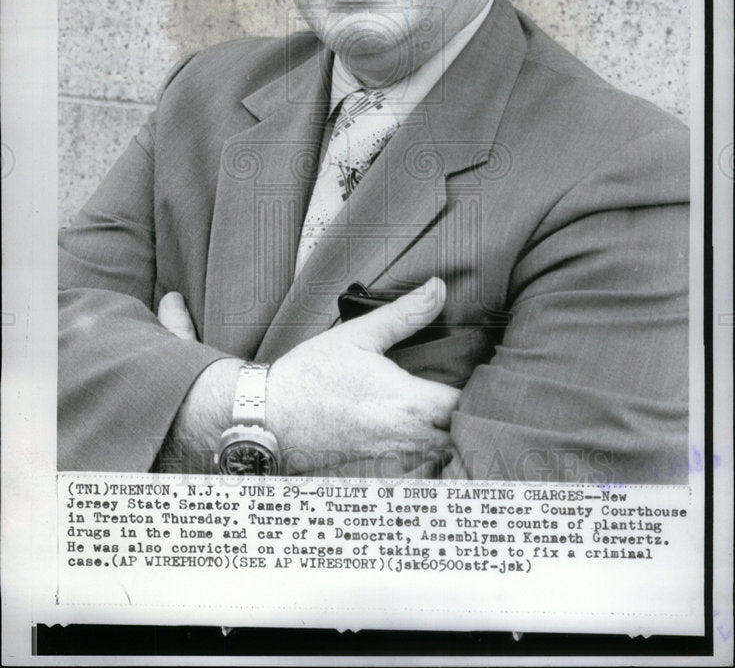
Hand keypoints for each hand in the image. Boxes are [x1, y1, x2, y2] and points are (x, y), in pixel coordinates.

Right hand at [157, 280, 459, 475]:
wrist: (269, 418)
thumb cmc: (311, 375)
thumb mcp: (358, 335)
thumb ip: (404, 314)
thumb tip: (439, 288)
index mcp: (409, 403)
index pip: (466, 405)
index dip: (480, 390)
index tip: (482, 370)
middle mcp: (408, 435)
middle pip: (462, 434)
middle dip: (470, 414)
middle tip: (473, 388)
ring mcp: (393, 454)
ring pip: (442, 452)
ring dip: (450, 431)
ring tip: (451, 406)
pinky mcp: (378, 463)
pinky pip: (419, 460)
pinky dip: (428, 446)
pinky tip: (421, 424)